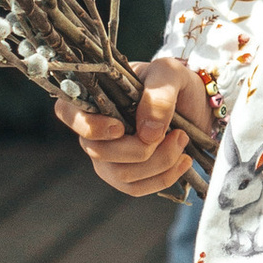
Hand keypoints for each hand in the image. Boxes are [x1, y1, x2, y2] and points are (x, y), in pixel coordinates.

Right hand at [58, 56, 216, 197]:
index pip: (67, 113)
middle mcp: (95, 128)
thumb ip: (158, 95)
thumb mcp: (170, 74)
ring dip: (159, 162)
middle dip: (140, 149)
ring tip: (182, 141)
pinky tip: (182, 161)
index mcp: (95, 96)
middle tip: (176, 132)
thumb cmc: (173, 82)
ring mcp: (108, 155)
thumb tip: (147, 133)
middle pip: (99, 152)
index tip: (119, 128)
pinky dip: (163, 177)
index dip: (87, 126)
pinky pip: (136, 188)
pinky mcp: (127, 174)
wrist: (195, 103)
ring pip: (120, 174)